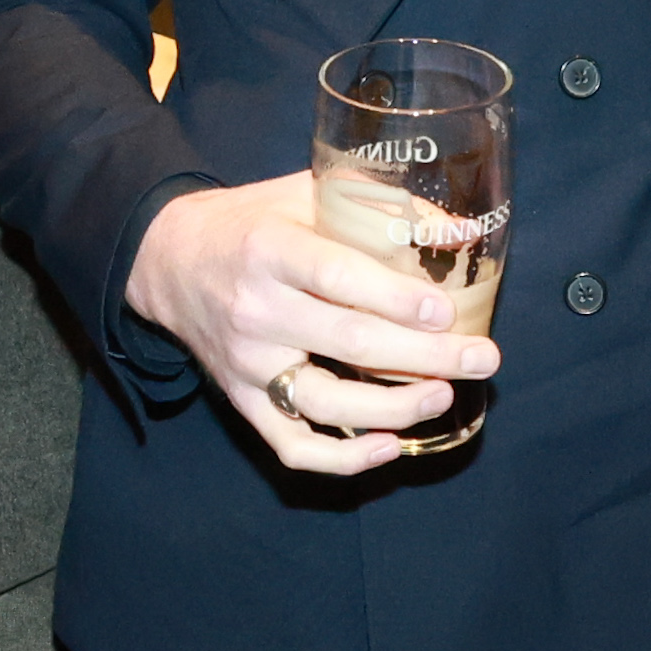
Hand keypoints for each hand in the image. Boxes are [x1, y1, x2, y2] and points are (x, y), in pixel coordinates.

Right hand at [125, 171, 494, 478]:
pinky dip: (341, 458)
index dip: (396, 300)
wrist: (169, 260)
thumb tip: (463, 232)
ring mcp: (246, 363)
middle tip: (482, 359)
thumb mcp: (306, 192)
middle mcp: (255, 309)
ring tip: (443, 396)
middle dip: (425, 357)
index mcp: (270, 249)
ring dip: (393, 408)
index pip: (338, 277)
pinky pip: (291, 445)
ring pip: (325, 402)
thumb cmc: (253, 222)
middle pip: (349, 343)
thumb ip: (381, 206)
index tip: (448, 314)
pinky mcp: (241, 400)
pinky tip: (388, 446)